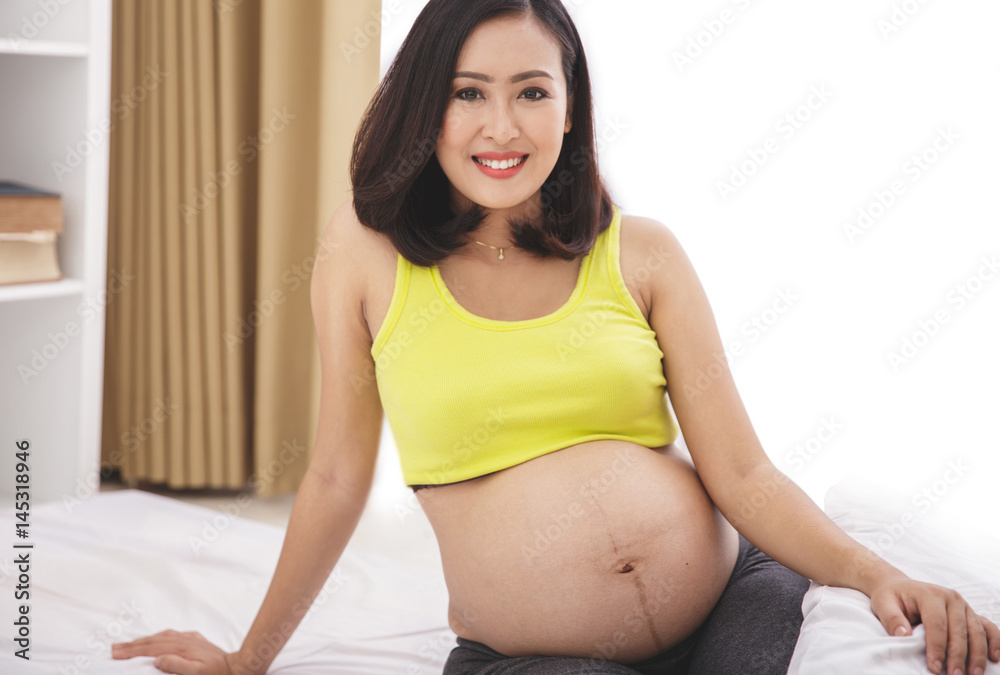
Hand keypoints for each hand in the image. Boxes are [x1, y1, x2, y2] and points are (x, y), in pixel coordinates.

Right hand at [111, 630, 239, 674]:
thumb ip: (177, 665)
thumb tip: (158, 659)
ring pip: (163, 636)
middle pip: (154, 640)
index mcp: (181, 648)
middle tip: (115, 648)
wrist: (237, 666)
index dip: (133, 651)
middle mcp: (184, 640)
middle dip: (133, 644)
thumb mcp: (197, 673)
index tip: (116, 653)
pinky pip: (175, 635)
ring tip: (131, 643)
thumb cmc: (217, 673)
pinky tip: (160, 638)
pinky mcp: (197, 641)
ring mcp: (191, 639)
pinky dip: (162, 636)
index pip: (151, 648)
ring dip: (146, 639)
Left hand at [869, 575, 999, 674]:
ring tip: (974, 674)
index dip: (937, 647)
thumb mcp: (883, 604)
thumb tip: (903, 635)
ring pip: (976, 631)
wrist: (899, 587)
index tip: (934, 667)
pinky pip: (987, 626)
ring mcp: (963, 605)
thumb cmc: (892, 597)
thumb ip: (891, 618)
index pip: (937, 624)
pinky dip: (994, 641)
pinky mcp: (970, 613)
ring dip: (977, 654)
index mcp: (930, 594)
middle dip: (958, 656)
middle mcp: (951, 598)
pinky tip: (994, 657)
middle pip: (959, 630)